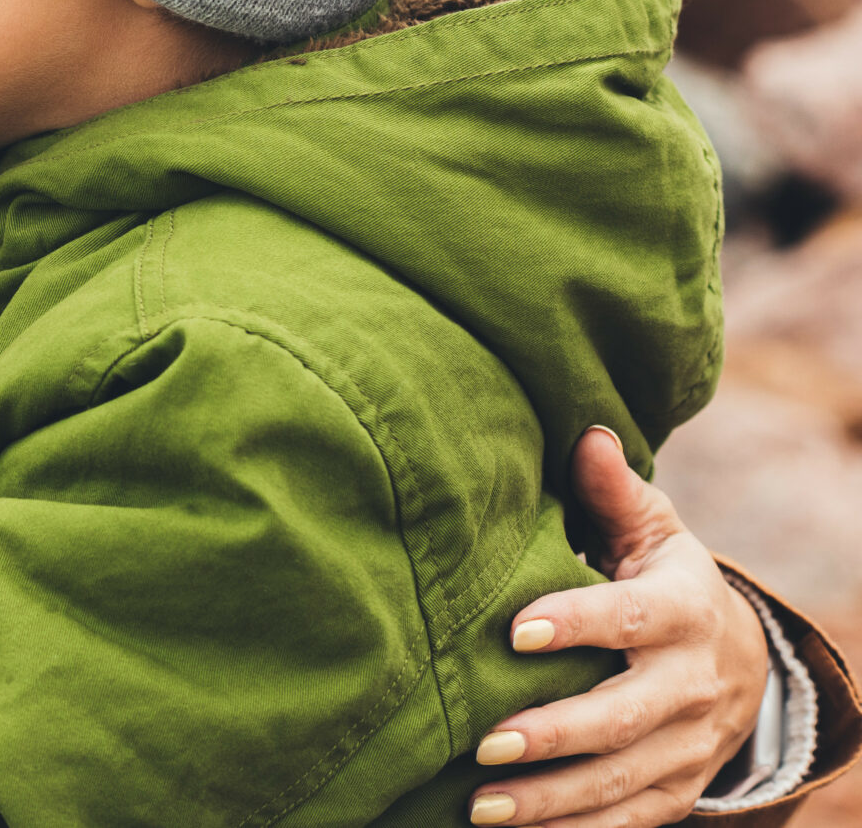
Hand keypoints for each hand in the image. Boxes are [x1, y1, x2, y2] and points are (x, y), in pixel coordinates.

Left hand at [466, 427, 770, 826]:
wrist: (742, 659)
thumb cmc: (664, 578)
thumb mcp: (652, 529)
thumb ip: (612, 491)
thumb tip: (586, 433)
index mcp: (684, 610)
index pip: (629, 618)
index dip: (576, 623)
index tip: (513, 631)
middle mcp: (692, 684)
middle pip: (624, 716)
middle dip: (556, 734)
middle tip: (485, 744)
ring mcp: (689, 745)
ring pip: (622, 781)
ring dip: (552, 800)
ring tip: (481, 805)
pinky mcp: (678, 789)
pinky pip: (630, 821)